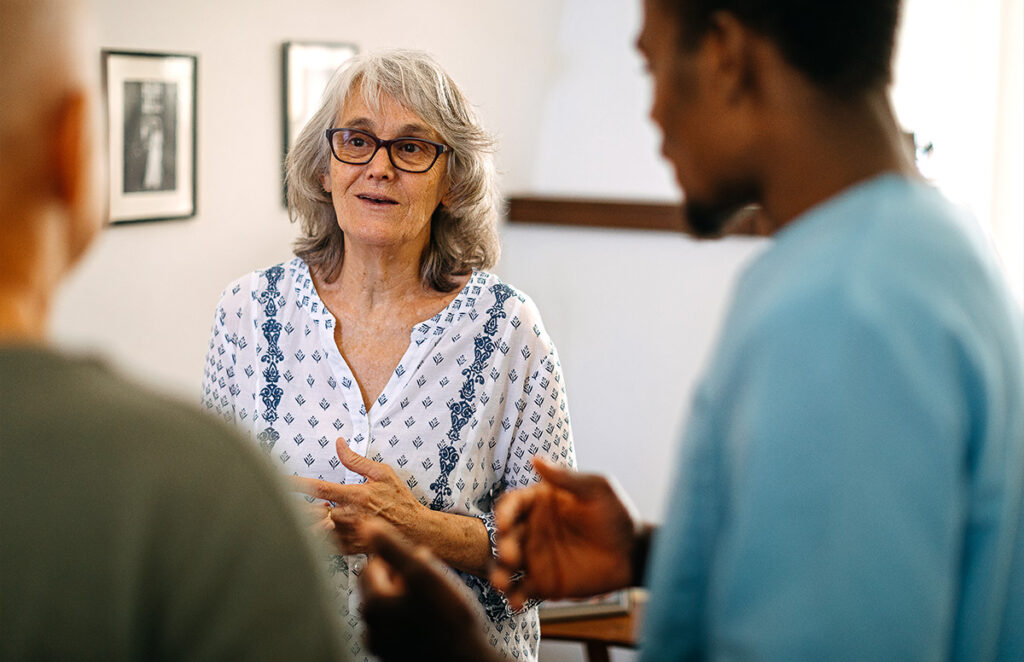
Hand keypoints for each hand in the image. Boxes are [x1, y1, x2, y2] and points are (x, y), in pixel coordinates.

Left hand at [292, 438, 426, 554]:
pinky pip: (324, 546)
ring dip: (304, 523)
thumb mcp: (383, 473)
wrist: (415, 531)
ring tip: (302, 515)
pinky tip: (318, 527)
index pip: (317, 488)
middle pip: (309, 513)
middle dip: (293, 508)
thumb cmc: (400, 501)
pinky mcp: (349, 549)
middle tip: (281, 502)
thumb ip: (356, 460)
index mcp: (354, 495)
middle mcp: (348, 516)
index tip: (278, 480)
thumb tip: (339, 443)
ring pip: (314, 531)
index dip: (295, 484)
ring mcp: (348, 534)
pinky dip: (315, 537)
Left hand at [359, 521, 500, 661]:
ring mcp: (381, 646)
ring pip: (388, 610)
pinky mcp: (393, 657)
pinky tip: (431, 622)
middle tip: (428, 583)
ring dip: (404, 601)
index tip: (420, 566)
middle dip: (398, 580)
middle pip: (377, 589)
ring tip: (433, 604)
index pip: (372, 566)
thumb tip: (366, 524)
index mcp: (372, 604)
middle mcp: (370, 628)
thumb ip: (392, 548)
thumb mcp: (423, 574)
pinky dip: (408, 621)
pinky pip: (396, 629)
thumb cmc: (449, 619)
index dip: (396, 561)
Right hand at [491, 457, 641, 609]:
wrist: (634, 552)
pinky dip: (515, 597)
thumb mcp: (596, 489)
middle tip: (511, 556)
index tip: (505, 523)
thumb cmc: (617, 514)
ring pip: (506, 566)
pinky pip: (522, 590)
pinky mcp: (543, 583)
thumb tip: (535, 459)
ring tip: (502, 583)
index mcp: (539, 504)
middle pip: (504, 537)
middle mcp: (532, 530)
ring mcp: (536, 557)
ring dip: (498, 573)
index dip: (504, 513)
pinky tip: (518, 603)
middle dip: (502, 546)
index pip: (511, 505)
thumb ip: (566, 478)